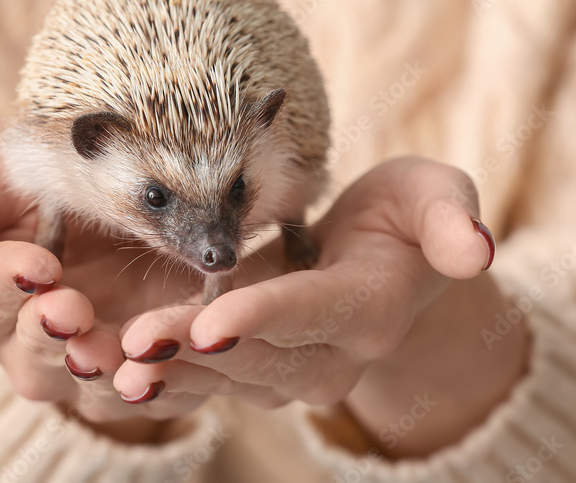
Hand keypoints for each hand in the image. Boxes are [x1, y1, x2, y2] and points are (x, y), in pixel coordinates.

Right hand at [0, 151, 282, 438]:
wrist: (141, 184)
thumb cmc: (57, 178)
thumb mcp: (8, 179)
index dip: (1, 285)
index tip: (36, 262)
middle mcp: (31, 344)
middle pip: (29, 359)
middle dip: (47, 333)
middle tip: (70, 305)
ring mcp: (90, 366)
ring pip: (88, 388)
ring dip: (99, 368)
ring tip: (110, 344)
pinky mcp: (147, 373)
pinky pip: (152, 394)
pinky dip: (159, 381)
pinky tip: (163, 363)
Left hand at [112, 157, 529, 456]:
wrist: (393, 268)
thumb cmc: (410, 219)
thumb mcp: (437, 198)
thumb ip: (451, 218)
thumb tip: (477, 246)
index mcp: (369, 307)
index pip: (314, 313)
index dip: (266, 316)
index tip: (212, 321)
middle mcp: (329, 355)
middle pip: (255, 355)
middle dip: (191, 352)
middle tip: (131, 345)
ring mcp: (289, 370)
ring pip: (219, 376)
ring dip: (159, 372)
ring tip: (98, 364)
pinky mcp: (253, 366)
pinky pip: (200, 376)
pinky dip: (153, 373)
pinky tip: (100, 365)